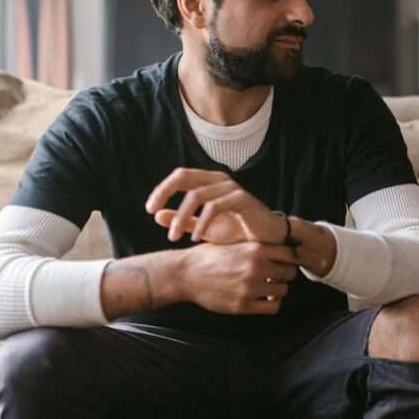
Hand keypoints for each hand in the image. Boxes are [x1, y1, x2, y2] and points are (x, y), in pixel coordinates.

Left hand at [146, 168, 285, 244]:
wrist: (269, 241)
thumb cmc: (239, 232)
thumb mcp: (205, 228)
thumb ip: (183, 220)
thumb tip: (156, 214)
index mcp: (209, 183)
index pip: (180, 176)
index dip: (162, 189)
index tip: (149, 208)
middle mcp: (219, 180)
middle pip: (184, 176)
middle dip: (164, 192)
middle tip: (152, 210)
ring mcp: (232, 188)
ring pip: (197, 194)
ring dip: (182, 216)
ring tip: (173, 236)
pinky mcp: (243, 199)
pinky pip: (215, 206)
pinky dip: (202, 222)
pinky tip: (195, 238)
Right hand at [176, 241, 300, 314]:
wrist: (186, 274)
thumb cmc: (210, 256)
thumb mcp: (235, 243)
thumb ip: (258, 247)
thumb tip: (283, 250)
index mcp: (255, 249)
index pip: (291, 253)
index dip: (296, 258)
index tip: (295, 261)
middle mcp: (256, 267)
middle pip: (290, 273)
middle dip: (285, 274)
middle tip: (276, 275)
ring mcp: (250, 288)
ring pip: (283, 290)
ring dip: (278, 289)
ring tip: (268, 287)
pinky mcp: (243, 305)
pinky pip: (272, 307)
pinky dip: (271, 304)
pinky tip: (263, 299)